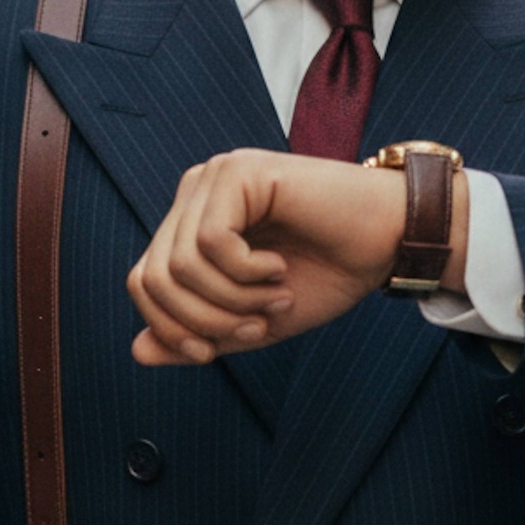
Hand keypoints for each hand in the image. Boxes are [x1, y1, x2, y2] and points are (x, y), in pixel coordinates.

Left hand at [127, 149, 468, 366]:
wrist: (387, 242)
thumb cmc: (326, 274)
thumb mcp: (252, 320)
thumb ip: (198, 334)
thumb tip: (137, 350)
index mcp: (191, 225)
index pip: (143, 283)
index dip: (171, 329)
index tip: (214, 352)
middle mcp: (195, 195)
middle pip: (154, 277)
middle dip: (203, 321)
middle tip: (257, 326)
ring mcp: (214, 178)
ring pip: (180, 264)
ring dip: (232, 299)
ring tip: (277, 297)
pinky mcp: (240, 171)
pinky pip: (212, 241)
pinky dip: (246, 273)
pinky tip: (279, 269)